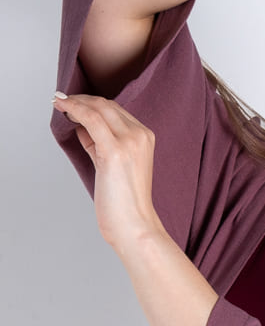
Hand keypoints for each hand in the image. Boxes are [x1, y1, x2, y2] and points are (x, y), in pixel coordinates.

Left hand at [52, 93, 160, 252]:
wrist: (135, 225)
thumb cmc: (125, 204)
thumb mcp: (113, 166)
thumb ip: (100, 144)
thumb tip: (82, 126)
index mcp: (145, 138)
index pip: (116, 110)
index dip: (92, 103)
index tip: (74, 103)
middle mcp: (140, 135)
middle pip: (107, 104)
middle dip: (81, 99)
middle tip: (62, 101)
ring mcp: (129, 142)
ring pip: (99, 108)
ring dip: (75, 102)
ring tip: (59, 103)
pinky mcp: (115, 151)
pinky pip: (91, 119)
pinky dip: (74, 109)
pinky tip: (61, 108)